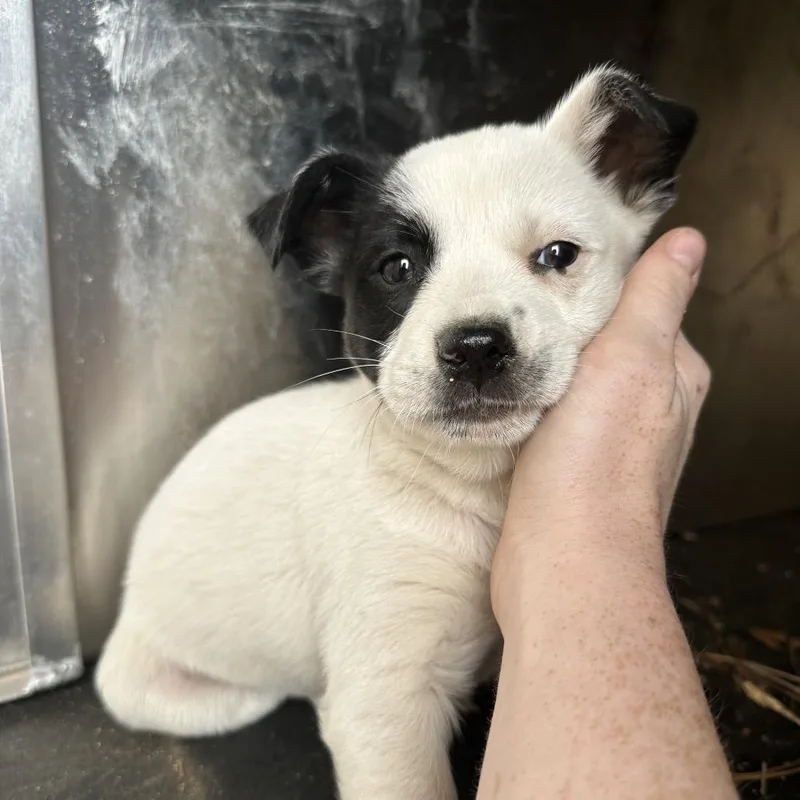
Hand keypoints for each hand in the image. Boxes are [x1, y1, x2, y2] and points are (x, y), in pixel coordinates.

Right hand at [493, 228, 709, 626]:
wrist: (562, 555)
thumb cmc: (597, 459)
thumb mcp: (631, 356)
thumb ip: (654, 297)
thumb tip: (687, 241)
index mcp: (674, 376)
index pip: (645, 307)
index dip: (602, 288)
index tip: (556, 277)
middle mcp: (651, 410)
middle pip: (608, 346)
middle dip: (571, 327)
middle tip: (524, 312)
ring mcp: (611, 444)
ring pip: (579, 384)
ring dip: (550, 367)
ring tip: (512, 352)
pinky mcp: (573, 470)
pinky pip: (557, 419)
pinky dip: (537, 403)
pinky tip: (512, 401)